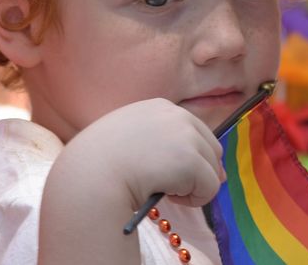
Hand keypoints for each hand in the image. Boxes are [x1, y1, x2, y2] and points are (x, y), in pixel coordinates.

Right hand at [64, 98, 225, 208]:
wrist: (87, 177)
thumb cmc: (100, 166)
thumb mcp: (132, 144)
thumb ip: (167, 149)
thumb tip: (221, 174)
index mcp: (159, 107)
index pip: (193, 132)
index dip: (189, 157)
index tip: (170, 173)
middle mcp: (177, 115)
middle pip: (210, 148)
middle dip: (196, 172)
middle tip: (168, 186)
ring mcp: (185, 136)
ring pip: (212, 170)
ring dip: (192, 187)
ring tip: (164, 190)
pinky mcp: (190, 160)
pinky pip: (210, 188)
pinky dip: (194, 200)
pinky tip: (168, 197)